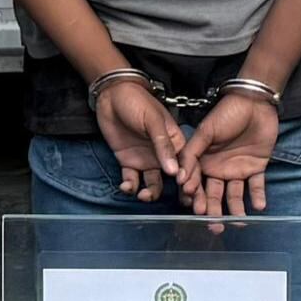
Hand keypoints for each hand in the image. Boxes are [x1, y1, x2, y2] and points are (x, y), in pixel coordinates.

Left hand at [93, 74, 186, 201]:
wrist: (110, 96)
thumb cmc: (137, 102)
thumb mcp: (153, 121)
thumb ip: (163, 146)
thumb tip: (174, 171)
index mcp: (175, 142)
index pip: (187, 164)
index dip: (189, 178)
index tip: (187, 191)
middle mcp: (163, 155)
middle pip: (174, 179)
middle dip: (176, 193)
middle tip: (174, 204)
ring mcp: (146, 160)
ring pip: (153, 184)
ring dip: (151, 193)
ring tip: (143, 195)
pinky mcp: (129, 163)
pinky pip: (133, 180)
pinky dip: (130, 187)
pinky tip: (126, 187)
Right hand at [176, 92, 279, 219]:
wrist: (254, 102)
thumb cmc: (226, 114)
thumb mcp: (205, 131)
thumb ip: (192, 154)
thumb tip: (178, 178)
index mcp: (203, 161)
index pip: (196, 184)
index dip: (195, 197)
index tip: (195, 209)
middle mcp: (218, 169)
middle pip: (214, 194)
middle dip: (213, 210)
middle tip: (215, 225)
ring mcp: (237, 170)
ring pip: (234, 195)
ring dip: (235, 209)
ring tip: (237, 222)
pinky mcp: (256, 167)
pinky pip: (256, 186)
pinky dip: (257, 196)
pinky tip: (259, 206)